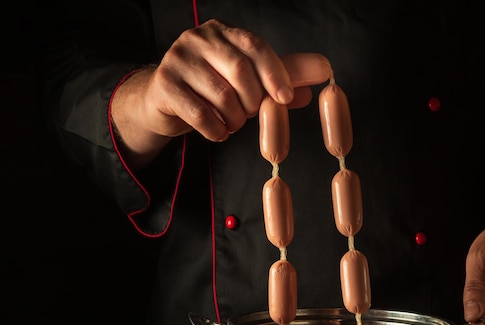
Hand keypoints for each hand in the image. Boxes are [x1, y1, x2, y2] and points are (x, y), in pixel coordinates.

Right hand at [110, 19, 331, 168]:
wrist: (163, 101)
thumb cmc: (210, 89)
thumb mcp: (248, 80)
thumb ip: (282, 75)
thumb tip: (321, 74)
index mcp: (223, 32)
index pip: (254, 45)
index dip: (274, 72)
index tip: (286, 98)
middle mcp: (198, 39)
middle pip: (239, 70)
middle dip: (253, 101)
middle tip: (250, 115)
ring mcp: (177, 59)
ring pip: (221, 95)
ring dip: (235, 119)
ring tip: (233, 123)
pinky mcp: (164, 85)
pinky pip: (199, 113)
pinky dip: (216, 129)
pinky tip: (219, 132)